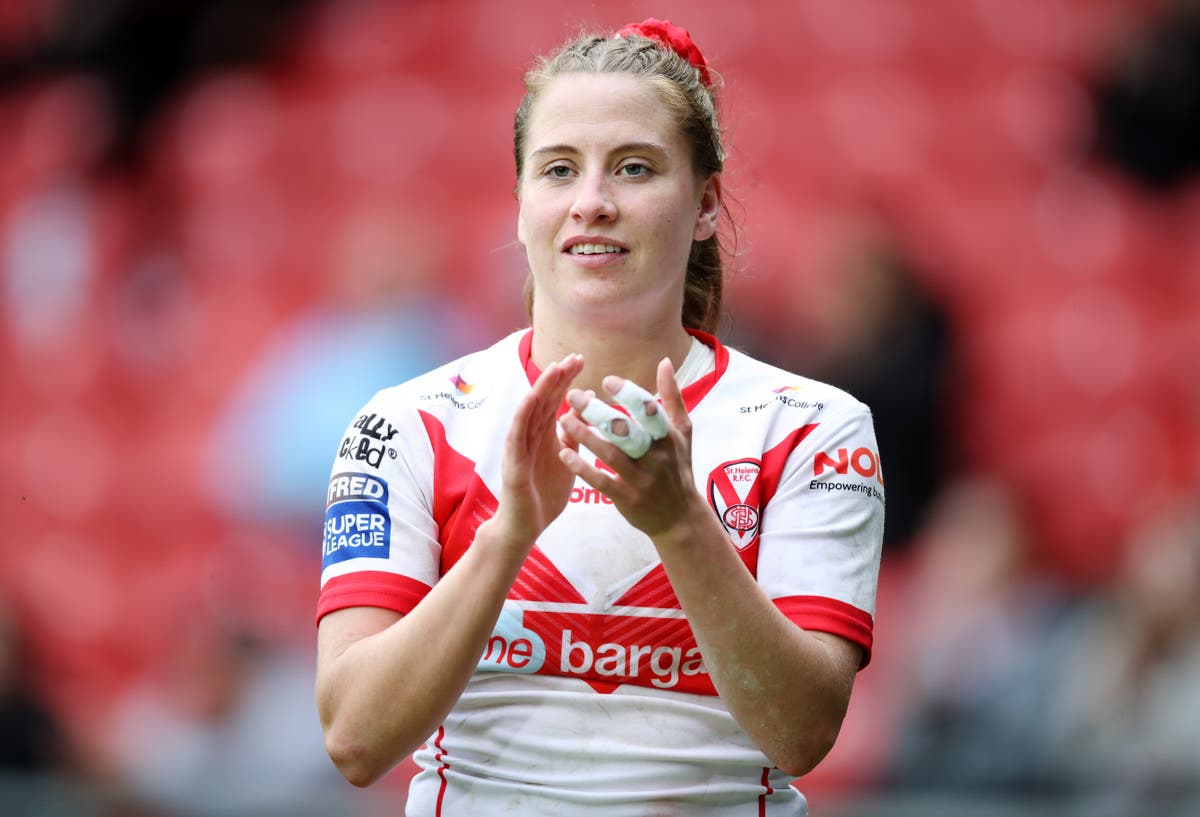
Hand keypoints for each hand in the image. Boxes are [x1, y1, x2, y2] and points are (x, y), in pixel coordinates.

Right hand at [485, 354, 584, 548]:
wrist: (526, 526)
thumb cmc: (545, 494)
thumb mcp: (568, 459)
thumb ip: (574, 435)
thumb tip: (587, 407)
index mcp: (545, 434)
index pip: (555, 400)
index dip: (566, 379)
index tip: (581, 360)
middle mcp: (530, 435)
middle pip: (544, 399)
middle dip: (558, 377)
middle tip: (575, 357)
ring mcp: (520, 446)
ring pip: (530, 412)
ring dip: (541, 389)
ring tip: (554, 368)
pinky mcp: (513, 461)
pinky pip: (516, 434)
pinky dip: (522, 414)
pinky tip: (530, 398)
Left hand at [558, 357, 704, 538]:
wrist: (680, 518)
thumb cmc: (677, 467)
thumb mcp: (682, 432)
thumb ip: (671, 397)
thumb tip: (665, 361)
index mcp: (668, 436)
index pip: (649, 410)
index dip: (629, 394)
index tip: (607, 381)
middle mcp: (655, 456)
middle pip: (626, 430)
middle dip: (598, 412)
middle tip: (572, 395)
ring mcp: (641, 479)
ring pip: (610, 454)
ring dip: (585, 436)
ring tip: (563, 419)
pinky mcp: (626, 498)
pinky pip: (601, 481)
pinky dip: (582, 467)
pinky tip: (563, 453)